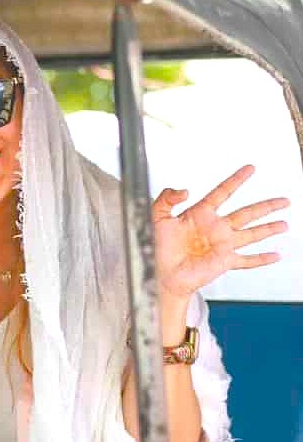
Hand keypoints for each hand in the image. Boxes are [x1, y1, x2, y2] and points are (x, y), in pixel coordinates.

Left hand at [153, 165, 288, 302]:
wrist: (160, 273)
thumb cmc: (157, 246)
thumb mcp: (157, 217)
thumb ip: (167, 198)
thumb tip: (185, 190)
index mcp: (200, 214)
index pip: (222, 192)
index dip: (237, 180)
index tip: (250, 168)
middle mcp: (215, 228)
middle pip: (246, 213)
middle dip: (266, 206)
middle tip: (284, 200)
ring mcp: (222, 245)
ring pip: (252, 234)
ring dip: (269, 229)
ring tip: (284, 224)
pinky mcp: (224, 261)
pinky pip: (247, 260)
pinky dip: (262, 259)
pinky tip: (276, 256)